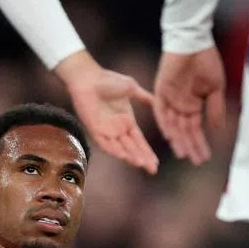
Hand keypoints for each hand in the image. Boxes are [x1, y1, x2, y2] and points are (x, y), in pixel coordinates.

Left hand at [56, 51, 158, 174]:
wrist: (88, 77)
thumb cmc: (108, 80)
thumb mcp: (132, 88)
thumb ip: (145, 98)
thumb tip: (160, 101)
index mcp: (127, 121)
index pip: (139, 141)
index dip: (147, 152)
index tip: (156, 163)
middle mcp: (118, 129)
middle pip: (132, 148)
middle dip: (142, 159)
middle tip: (152, 169)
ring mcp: (106, 131)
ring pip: (121, 148)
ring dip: (131, 157)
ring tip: (141, 164)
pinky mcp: (94, 130)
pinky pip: (105, 144)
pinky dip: (115, 150)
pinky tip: (124, 156)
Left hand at [153, 48, 225, 165]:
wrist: (194, 42)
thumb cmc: (207, 61)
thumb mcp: (215, 88)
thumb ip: (215, 109)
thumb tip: (217, 129)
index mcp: (193, 106)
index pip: (195, 130)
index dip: (200, 144)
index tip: (205, 158)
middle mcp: (180, 106)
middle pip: (184, 131)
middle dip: (190, 146)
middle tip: (195, 162)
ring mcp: (170, 100)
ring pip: (172, 125)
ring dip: (178, 140)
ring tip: (184, 154)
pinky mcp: (160, 92)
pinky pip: (161, 112)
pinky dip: (165, 124)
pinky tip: (170, 137)